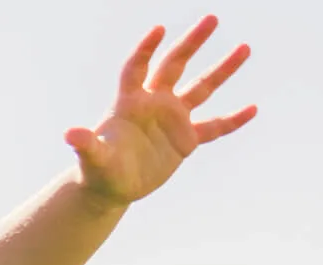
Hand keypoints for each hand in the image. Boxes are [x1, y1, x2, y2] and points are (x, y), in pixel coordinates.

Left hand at [67, 16, 255, 207]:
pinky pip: (213, 127)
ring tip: (245, 48)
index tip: (158, 31)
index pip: (137, 67)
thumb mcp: (92, 159)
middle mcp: (154, 102)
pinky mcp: (185, 140)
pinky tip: (253, 109)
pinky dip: (232, 121)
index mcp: (130, 102)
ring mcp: (172, 119)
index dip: (145, 50)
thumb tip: (69, 134)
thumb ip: (86, 144)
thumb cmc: (98, 170)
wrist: (112, 187)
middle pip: (174, 65)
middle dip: (191, 43)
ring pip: (201, 88)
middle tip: (211, 19)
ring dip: (222, 70)